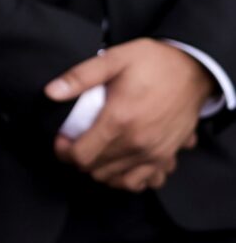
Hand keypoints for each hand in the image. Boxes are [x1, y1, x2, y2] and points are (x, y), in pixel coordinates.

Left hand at [46, 39, 213, 189]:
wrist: (193, 70)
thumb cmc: (152, 63)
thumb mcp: (114, 59)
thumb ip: (80, 77)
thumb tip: (50, 92)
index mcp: (119, 120)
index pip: (81, 156)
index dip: (64, 151)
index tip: (61, 140)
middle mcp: (137, 143)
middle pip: (95, 170)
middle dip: (80, 159)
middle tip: (77, 142)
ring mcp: (155, 154)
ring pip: (117, 181)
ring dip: (101, 170)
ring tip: (96, 152)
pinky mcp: (168, 157)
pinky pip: (144, 182)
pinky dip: (129, 178)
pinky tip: (121, 164)